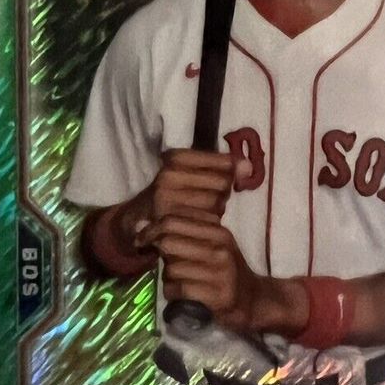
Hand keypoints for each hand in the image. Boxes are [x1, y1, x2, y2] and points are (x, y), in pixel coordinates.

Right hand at [114, 149, 241, 254]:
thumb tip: (248, 166)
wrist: (136, 223)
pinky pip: (205, 223)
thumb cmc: (174, 194)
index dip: (228, 171)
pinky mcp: (168, 224)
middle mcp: (168, 177)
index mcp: (175, 158)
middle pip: (223, 184)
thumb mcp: (193, 173)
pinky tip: (198, 225)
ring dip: (215, 211)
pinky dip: (208, 225)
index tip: (222, 177)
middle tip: (206, 198)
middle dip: (221, 194)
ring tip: (199, 211)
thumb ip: (223, 167)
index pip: (223, 162)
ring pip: (216, 205)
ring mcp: (166, 201)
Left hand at [135, 209, 260, 331]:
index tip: (142, 240)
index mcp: (218, 231)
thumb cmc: (226, 270)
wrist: (253, 301)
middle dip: (156, 252)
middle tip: (155, 260)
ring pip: (171, 268)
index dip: (151, 229)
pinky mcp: (217, 295)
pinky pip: (178, 289)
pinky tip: (180, 295)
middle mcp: (220, 248)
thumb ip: (186, 234)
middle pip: (168, 241)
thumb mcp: (214, 244)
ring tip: (177, 281)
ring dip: (167, 277)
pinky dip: (172, 293)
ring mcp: (220, 272)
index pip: (174, 219)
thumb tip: (143, 226)